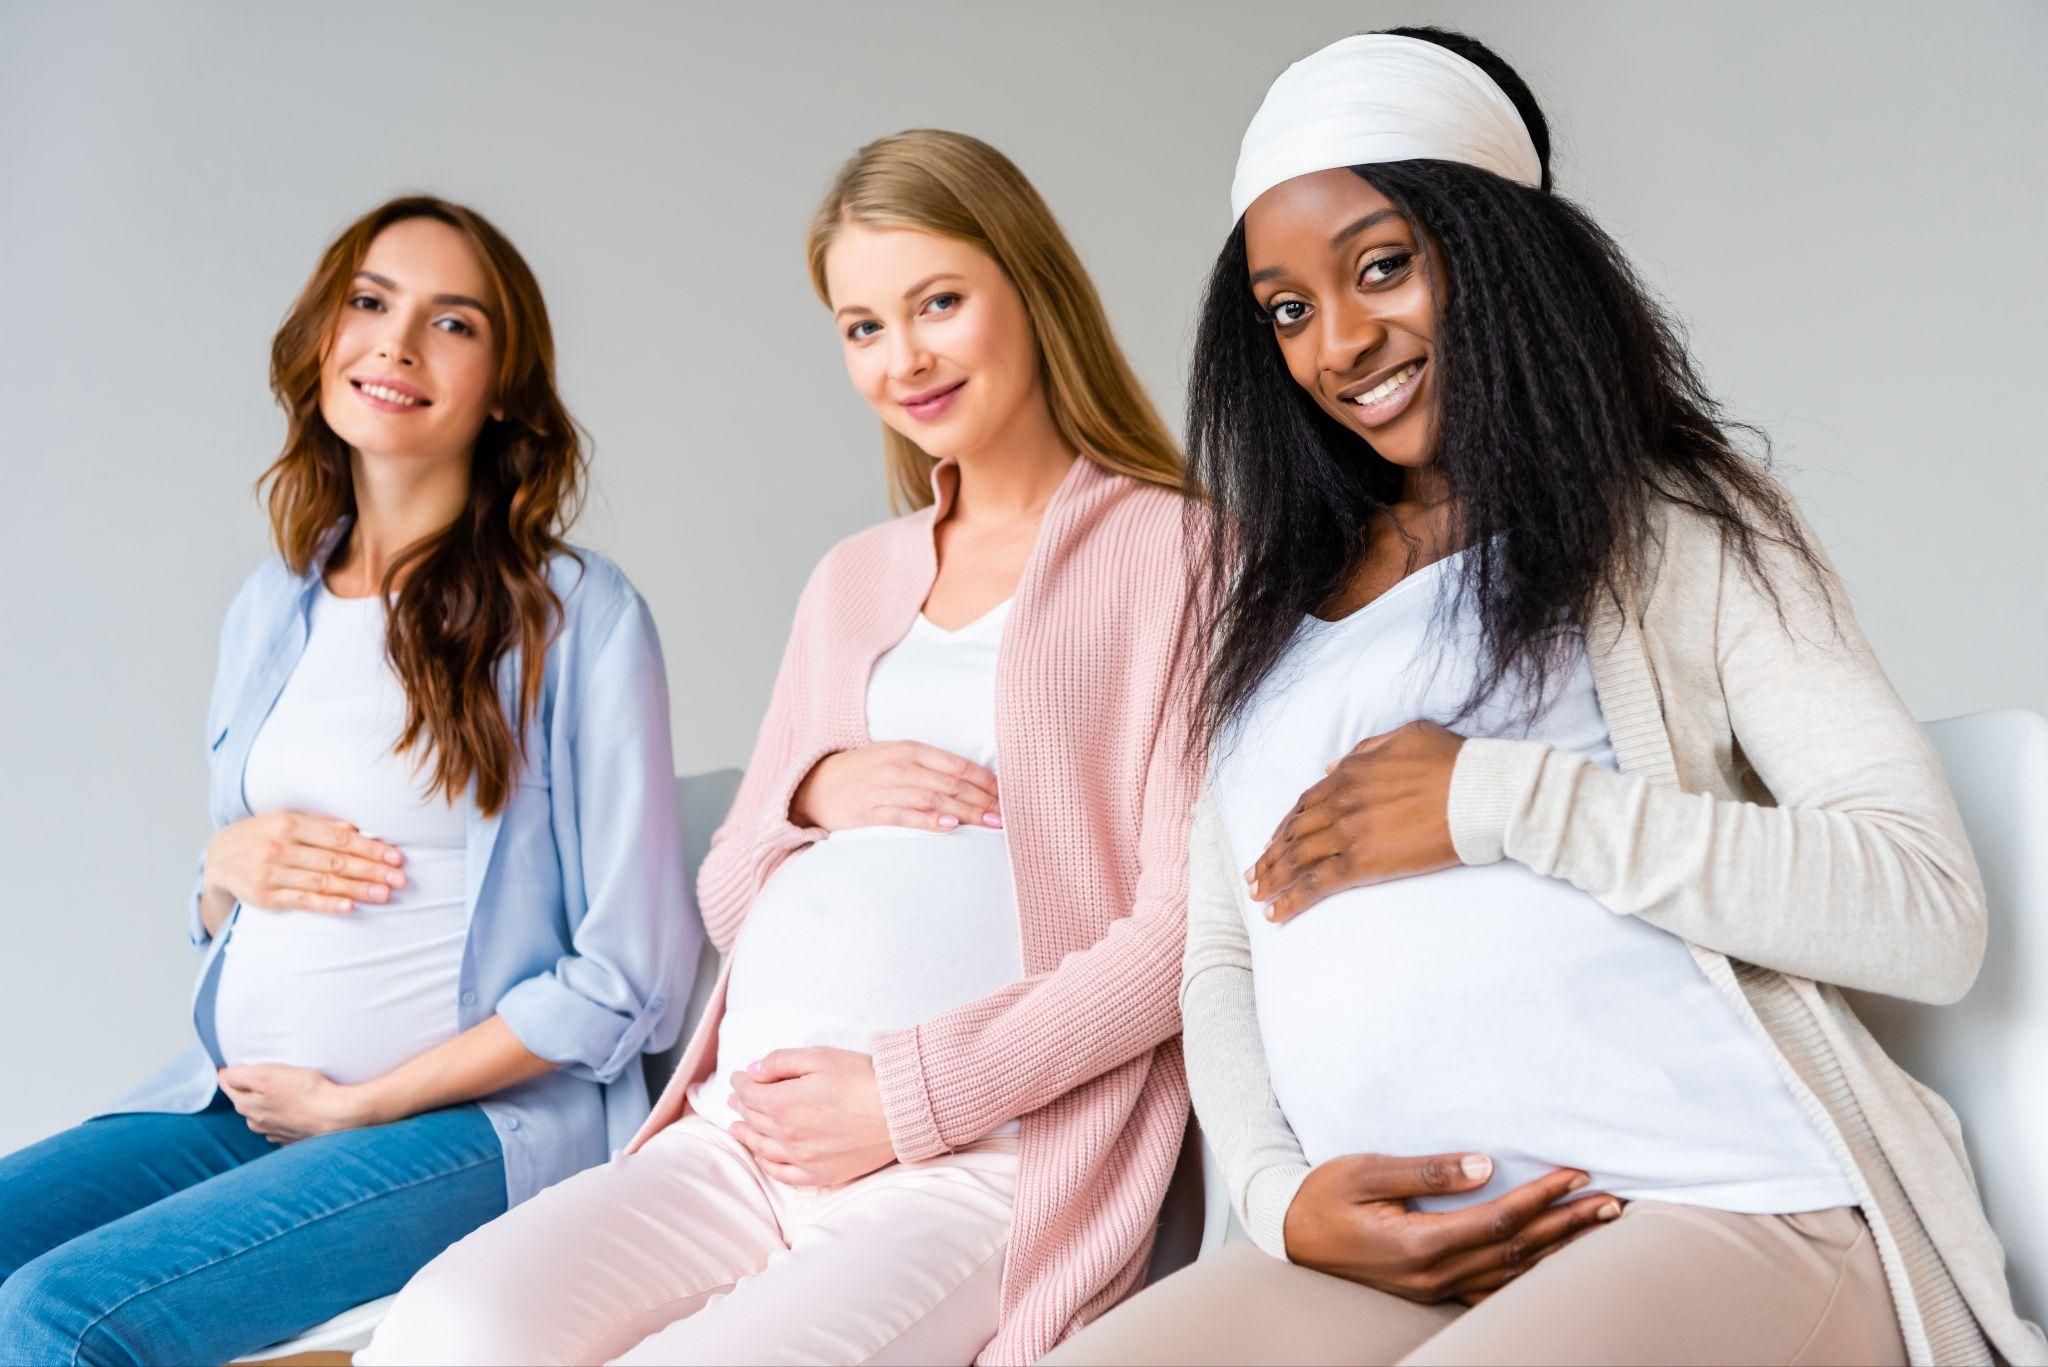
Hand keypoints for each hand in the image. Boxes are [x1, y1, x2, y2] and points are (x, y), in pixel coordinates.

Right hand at [201, 812, 405, 931]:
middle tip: (400, 879)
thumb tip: (357, 830)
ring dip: (357, 890)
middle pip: (335, 861)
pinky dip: (327, 905)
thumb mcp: (288, 820)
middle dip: (371, 871)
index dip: (370, 848)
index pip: (339, 838)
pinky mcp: (266, 897)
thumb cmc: (264, 835)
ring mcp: (271, 874)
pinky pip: (302, 902)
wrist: (218, 857)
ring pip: (322, 883)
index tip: (396, 858)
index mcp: (289, 824)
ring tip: (385, 894)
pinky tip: (350, 907)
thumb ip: (321, 825)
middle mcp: (279, 848)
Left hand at [217, 1064, 382, 1142]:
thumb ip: (239, 1075)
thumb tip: (224, 1074)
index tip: (231, 1062)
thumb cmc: (304, 1091)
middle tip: (261, 1072)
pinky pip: (280, 1124)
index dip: (228, 1071)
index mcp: (246, 1105)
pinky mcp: (292, 1137)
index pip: (227, 1084)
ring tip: (280, 1090)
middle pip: (244, 1100)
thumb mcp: (267, 1075)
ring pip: (262, 1114)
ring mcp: (274, 1132)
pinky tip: (293, 1108)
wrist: (336, 1115)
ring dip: (265, 1103)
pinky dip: (282, 1116)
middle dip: (248, 1087)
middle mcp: (256, 1122)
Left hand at [726, 1047, 896, 1186]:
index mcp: (783, 1104)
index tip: (740, 1076)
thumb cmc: (862, 1079)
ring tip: (737, 1127)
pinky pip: (784, 1175)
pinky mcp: (820, 1174)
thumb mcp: (820, 1056)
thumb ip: (782, 1061)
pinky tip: (762, 1158)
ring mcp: (803, 1159)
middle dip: (742, 1105)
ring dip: (747, 1135)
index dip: (741, 1082)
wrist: (900, 1111)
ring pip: (763, 1148)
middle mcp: (787, 1135)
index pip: (749, 1093)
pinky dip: (768, 1165)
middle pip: (754, 1119)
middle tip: (737, 1098)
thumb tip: (753, 1071)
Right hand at [789, 742, 1001, 833]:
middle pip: (950, 784)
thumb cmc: (865, 773)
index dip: (985, 781)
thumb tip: (973, 785)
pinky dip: (928, 820)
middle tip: (1006, 817)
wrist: (815, 785)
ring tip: (990, 824)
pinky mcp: (869, 812)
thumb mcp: (897, 759)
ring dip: (965, 812)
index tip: (1007, 797)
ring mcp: (883, 788)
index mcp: (910, 750)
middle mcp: (899, 766)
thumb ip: (931, 768)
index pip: (957, 765)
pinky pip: (903, 815)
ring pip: (933, 798)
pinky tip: (949, 825)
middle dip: (982, 801)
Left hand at [1249, 720, 1463, 922]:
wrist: (1479, 792)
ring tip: (1258, 895)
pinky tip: (1277, 913)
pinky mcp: (1363, 863)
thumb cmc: (1453, 763)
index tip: (1274, 842)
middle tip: (1254, 875)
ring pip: (1297, 859)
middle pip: (1294, 833)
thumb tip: (1332, 765)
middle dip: (1270, 856)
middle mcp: (1341, 802)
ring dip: (1272, 878)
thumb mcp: (1405, 736)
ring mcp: (1349, 833)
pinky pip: (1317, 884)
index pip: (1305, 805)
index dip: (1284, 827)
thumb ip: (1365, 749)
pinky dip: (1292, 899)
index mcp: (1349, 773)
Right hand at [1284, 1152, 1621, 1304]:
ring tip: (1597, 1227)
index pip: (1500, 1220)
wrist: (1289, 1233)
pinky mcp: (1431, 1289)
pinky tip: (1551, 1264)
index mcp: (1420, 1243)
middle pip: (1518, 1251)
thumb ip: (1425, 1170)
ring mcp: (1435, 1288)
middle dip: (1569, 1226)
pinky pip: (1491, 1289)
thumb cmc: (1322, 1195)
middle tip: (1614, 1204)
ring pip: (1512, 1273)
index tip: (1577, 1174)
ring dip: (1559, 1249)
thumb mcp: (1364, 1170)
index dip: (1543, 1198)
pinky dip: (1528, 1275)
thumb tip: (1482, 1164)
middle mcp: (1435, 1274)